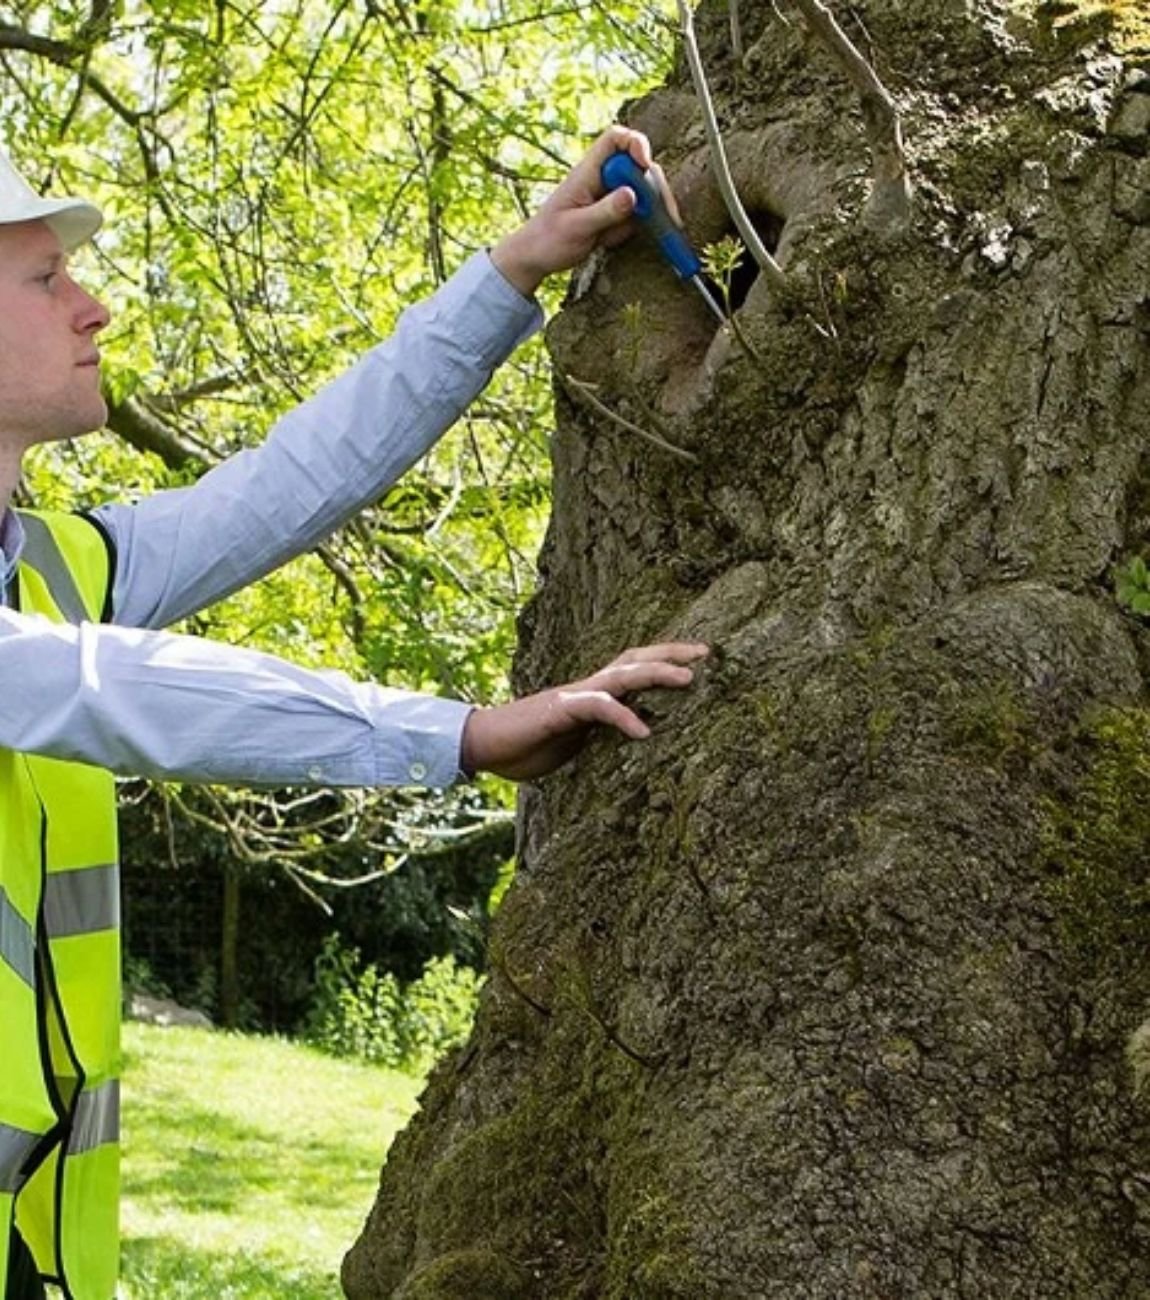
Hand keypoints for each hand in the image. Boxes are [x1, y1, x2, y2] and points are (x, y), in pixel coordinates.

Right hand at [460, 642, 708, 781]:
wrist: (485, 746)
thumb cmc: (528, 747)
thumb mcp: (576, 745)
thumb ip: (601, 739)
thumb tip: (630, 749)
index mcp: (594, 695)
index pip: (635, 668)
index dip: (665, 661)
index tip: (699, 661)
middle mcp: (588, 687)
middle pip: (636, 658)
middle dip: (671, 652)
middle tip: (706, 652)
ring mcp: (574, 695)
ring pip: (623, 674)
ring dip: (656, 673)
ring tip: (688, 679)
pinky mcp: (561, 709)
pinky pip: (598, 706)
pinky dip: (623, 716)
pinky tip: (644, 732)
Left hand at [490, 124, 682, 297]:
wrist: (536, 257)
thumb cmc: (548, 239)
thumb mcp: (576, 227)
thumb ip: (605, 211)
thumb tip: (632, 195)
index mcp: (588, 171)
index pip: (616, 139)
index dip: (636, 144)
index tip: (644, 166)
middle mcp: (602, 179)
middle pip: (639, 167)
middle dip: (653, 189)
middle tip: (662, 214)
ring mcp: (611, 196)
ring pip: (643, 195)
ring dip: (643, 216)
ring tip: (614, 237)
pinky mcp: (615, 213)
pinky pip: (636, 217)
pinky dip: (631, 231)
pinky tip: (608, 242)